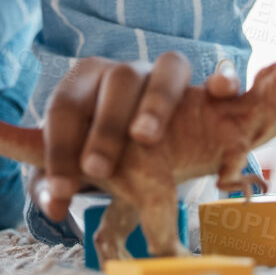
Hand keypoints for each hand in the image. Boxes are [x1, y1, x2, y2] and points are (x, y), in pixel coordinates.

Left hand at [30, 52, 241, 221]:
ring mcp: (165, 76)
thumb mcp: (73, 167)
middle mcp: (125, 72)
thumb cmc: (100, 154)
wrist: (137, 145)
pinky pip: (221, 75)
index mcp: (84, 83)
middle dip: (104, 126)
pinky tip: (222, 92)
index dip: (59, 148)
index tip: (61, 192)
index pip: (65, 105)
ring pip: (166, 69)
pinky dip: (224, 78)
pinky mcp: (204, 89)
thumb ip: (56, 183)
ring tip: (144, 138)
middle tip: (96, 169)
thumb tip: (51, 205)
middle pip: (116, 80)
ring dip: (155, 102)